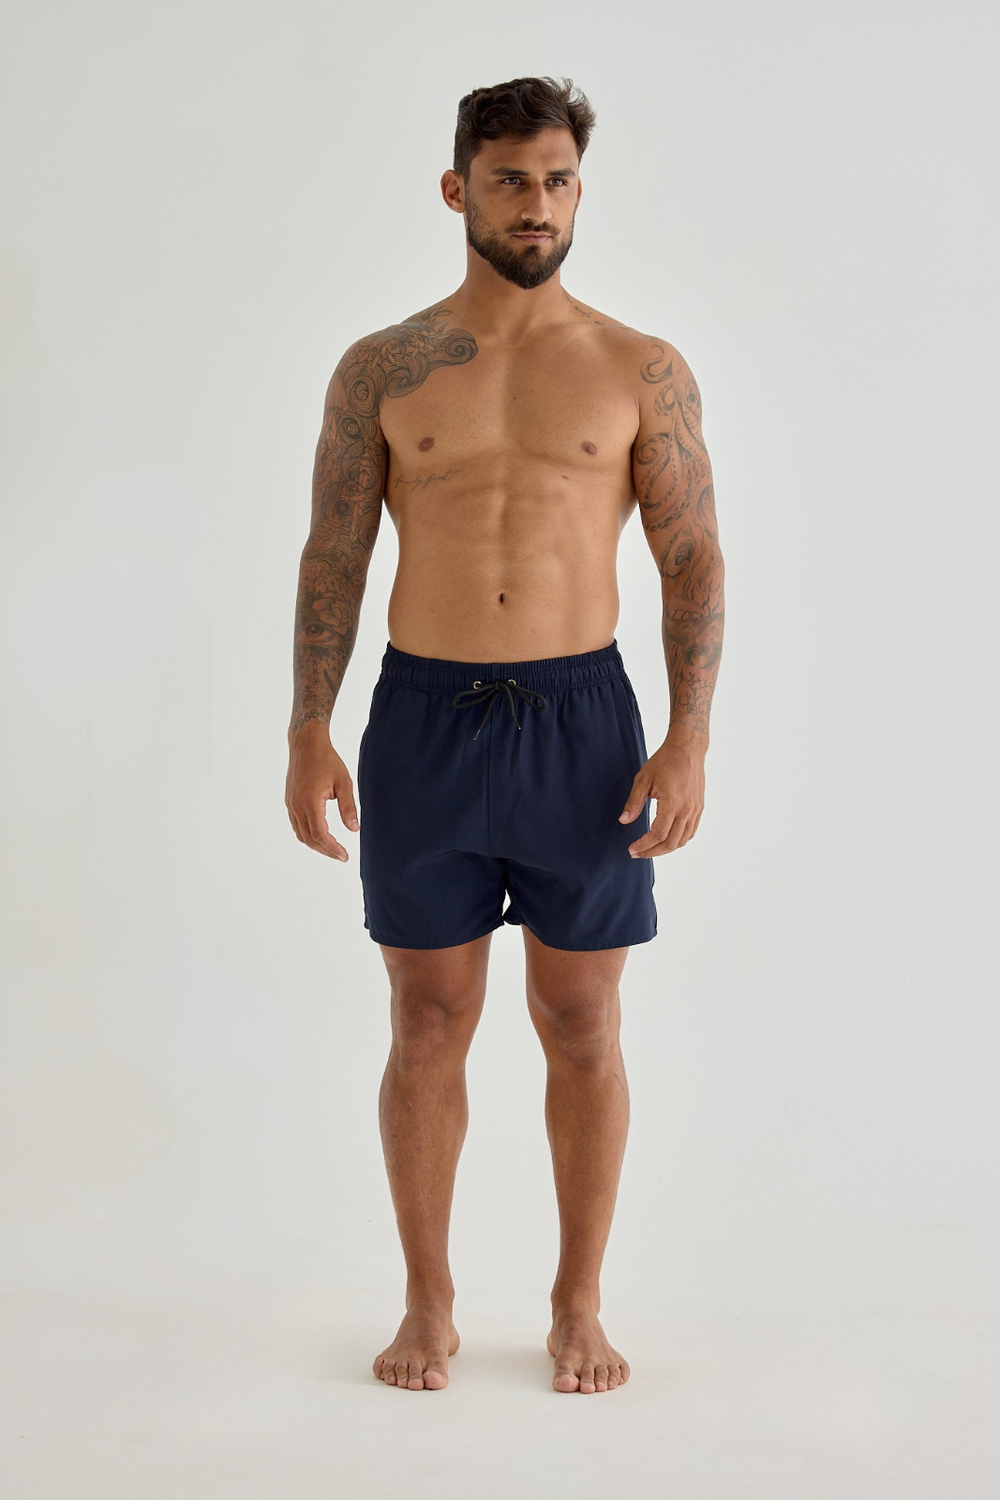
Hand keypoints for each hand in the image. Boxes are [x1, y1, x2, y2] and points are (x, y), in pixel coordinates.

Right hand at [285, 726, 359, 860]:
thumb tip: (354, 829)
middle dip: (325, 850)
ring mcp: (291, 804)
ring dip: (316, 844)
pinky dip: (307, 835)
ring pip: (301, 834)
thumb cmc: (327, 760)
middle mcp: (297, 805)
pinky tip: (320, 835)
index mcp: (310, 802)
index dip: (332, 848)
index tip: (345, 856)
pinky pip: (296, 825)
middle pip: (309, 839)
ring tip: (332, 848)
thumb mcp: (344, 782)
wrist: (306, 744)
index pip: (320, 834)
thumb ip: (348, 806)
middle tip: (341, 856)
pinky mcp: (290, 801)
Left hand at [618, 736, 705, 856]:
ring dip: (666, 849)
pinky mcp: (699, 807)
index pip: (658, 835)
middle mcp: (687, 810)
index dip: (644, 846)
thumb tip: (624, 821)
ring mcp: (695, 809)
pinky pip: (691, 831)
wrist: (687, 748)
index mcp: (672, 803)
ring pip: (683, 840)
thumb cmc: (664, 761)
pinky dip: (679, 840)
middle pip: (671, 843)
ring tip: (650, 849)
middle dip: (653, 852)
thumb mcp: (643, 779)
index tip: (632, 849)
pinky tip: (667, 840)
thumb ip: (634, 802)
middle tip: (637, 854)